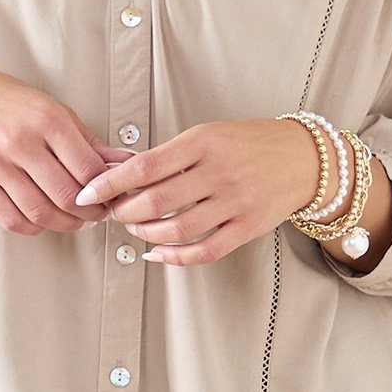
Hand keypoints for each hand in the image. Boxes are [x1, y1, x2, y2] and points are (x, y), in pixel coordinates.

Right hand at [0, 58, 133, 234]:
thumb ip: (90, 140)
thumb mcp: (56, 110)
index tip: (111, 195)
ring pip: (40, 212)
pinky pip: (11, 219)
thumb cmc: (10, 102)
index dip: (106, 190)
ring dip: (65, 224)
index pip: (87, 169)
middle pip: (66, 195)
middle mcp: (21, 142)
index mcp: (47, 120)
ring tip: (75, 219)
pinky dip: (34, 227)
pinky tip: (44, 220)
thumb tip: (124, 162)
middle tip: (97, 212)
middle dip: (90, 212)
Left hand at [73, 118, 318, 264]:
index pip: (145, 166)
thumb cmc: (250, 143)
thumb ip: (172, 155)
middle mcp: (219, 172)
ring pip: (177, 229)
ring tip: (134, 229)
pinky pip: (205, 250)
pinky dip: (175, 258)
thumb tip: (123, 174)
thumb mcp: (209, 134)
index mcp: (204, 142)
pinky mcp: (248, 228)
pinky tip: (157, 254)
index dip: (110, 183)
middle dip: (124, 212)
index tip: (87, 193)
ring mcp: (235, 202)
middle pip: (156, 201)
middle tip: (112, 213)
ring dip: (146, 234)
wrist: (304, 158)